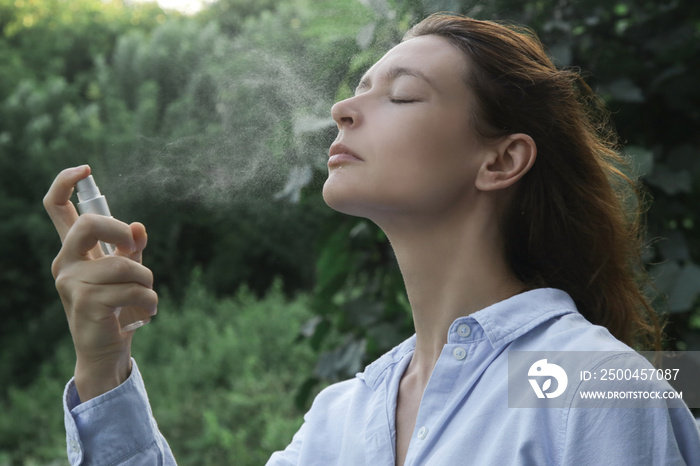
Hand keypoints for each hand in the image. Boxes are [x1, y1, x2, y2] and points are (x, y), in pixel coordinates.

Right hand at [44, 165, 157, 400]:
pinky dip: (149, 300)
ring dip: (147, 280)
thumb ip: (131, 247)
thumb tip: (138, 226)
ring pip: (123, 264)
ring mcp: (71, 283)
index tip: (85, 169)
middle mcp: (65, 262)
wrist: (107, 350)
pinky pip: (131, 288)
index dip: (64, 183)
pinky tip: (147, 313)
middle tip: (135, 249)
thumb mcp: (128, 272)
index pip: (55, 208)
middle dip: (120, 232)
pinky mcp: (85, 303)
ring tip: (148, 296)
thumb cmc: (118, 306)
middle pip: (89, 225)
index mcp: (74, 250)